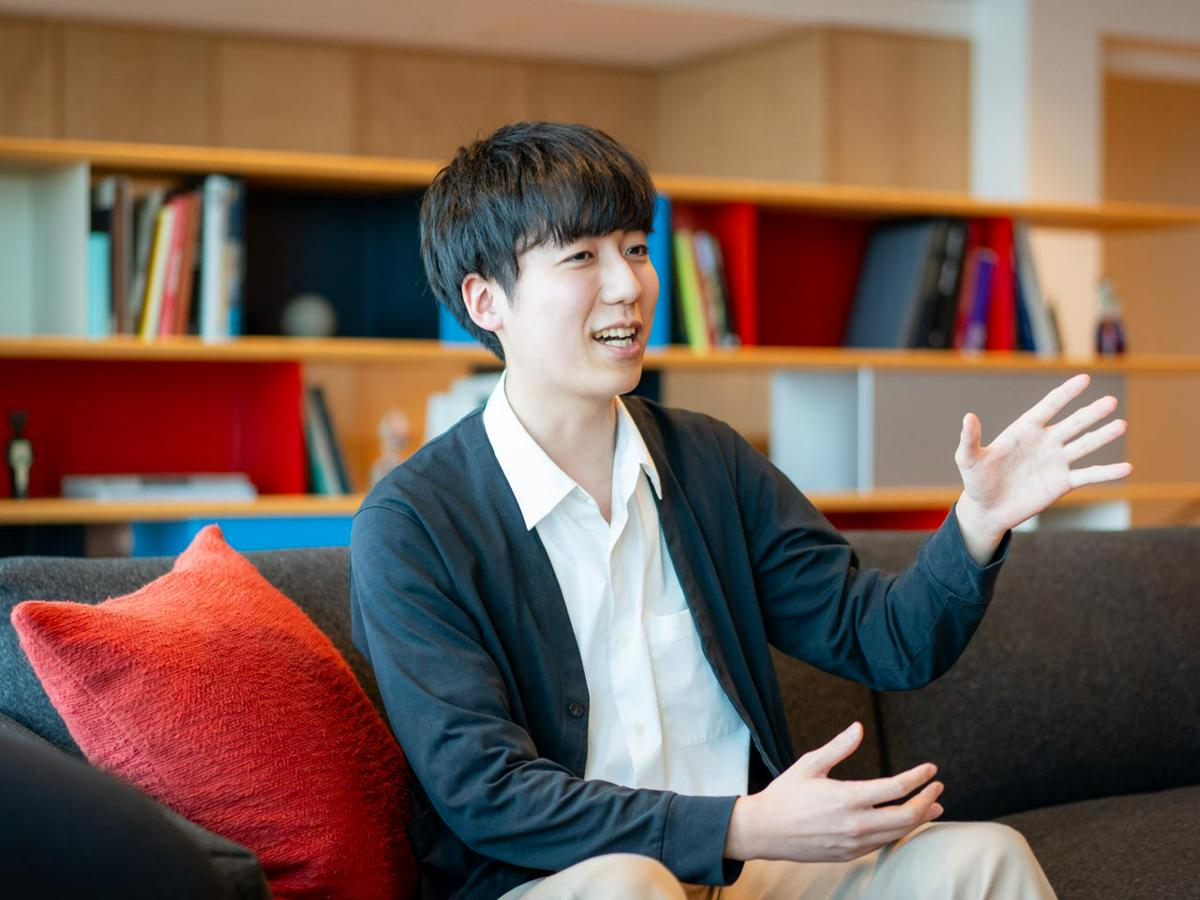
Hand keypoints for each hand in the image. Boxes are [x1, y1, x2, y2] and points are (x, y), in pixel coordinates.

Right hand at [724, 722, 942, 862]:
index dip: (918, 777)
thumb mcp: (809, 764)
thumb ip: (838, 747)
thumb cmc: (785, 794)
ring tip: (933, 806)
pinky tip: (904, 822)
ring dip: (919, 818)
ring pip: (898, 833)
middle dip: (927, 800)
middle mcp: (855, 824)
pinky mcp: (849, 854)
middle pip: (906, 816)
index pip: (895, 788)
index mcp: (846, 798)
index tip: (931, 769)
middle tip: (938, 787)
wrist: (765, 831)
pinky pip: (883, 844)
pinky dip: (900, 831)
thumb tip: (859, 728)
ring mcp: (854, 843)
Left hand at [955, 373, 1132, 540]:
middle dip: (1091, 413)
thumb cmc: (976, 481)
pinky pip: (1088, 475)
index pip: (1049, 406)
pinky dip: (1107, 472)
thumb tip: (968, 417)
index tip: (1084, 379)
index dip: (1065, 393)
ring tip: (1121, 425)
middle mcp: (1045, 442)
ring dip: (1103, 436)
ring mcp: (1056, 461)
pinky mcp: (1063, 483)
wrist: (987, 509)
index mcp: (1024, 430)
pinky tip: (1126, 468)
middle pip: (1073, 423)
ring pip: (1085, 445)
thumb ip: (970, 439)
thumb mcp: (969, 460)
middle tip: (1110, 402)